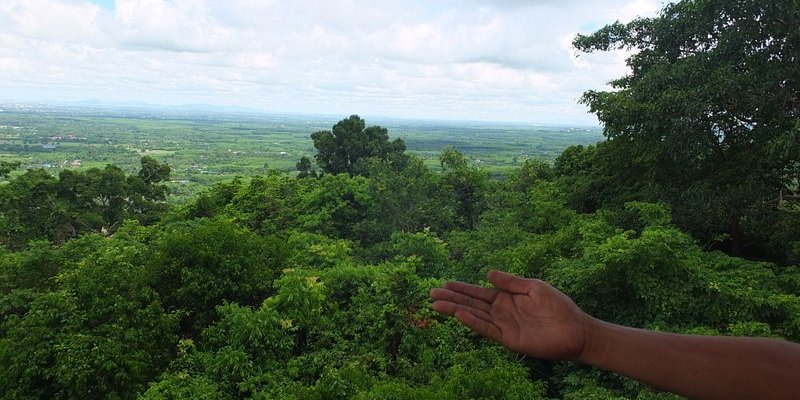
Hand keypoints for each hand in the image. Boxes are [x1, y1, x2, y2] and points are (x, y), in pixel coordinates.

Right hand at [430, 270, 590, 359]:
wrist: (575, 329)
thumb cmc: (558, 306)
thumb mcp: (533, 287)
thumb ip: (510, 282)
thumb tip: (487, 273)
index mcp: (506, 298)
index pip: (478, 292)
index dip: (461, 288)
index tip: (444, 284)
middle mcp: (501, 312)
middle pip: (471, 304)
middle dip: (451, 299)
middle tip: (431, 294)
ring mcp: (503, 326)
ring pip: (474, 316)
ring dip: (455, 310)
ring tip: (437, 305)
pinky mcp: (509, 339)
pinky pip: (487, 329)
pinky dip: (473, 322)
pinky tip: (459, 315)